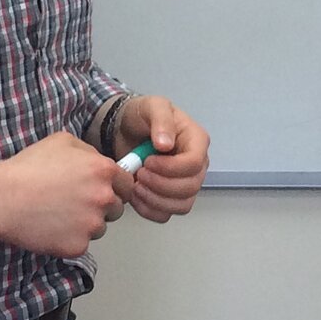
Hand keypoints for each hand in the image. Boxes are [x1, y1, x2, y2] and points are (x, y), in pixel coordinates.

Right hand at [0, 131, 123, 257]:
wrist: (3, 198)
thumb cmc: (28, 169)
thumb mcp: (62, 141)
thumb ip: (88, 151)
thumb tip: (98, 160)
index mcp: (103, 171)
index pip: (128, 184)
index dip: (116, 187)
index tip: (104, 190)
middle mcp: (103, 198)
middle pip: (117, 208)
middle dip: (102, 206)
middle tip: (76, 202)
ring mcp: (92, 224)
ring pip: (100, 227)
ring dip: (86, 223)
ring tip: (60, 214)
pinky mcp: (78, 245)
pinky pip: (81, 243)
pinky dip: (70, 238)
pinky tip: (52, 227)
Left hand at [110, 95, 210, 223]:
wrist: (124, 128)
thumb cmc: (141, 115)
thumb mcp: (151, 106)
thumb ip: (161, 120)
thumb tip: (166, 144)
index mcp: (196, 141)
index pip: (194, 163)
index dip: (171, 168)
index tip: (148, 161)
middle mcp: (196, 165)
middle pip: (190, 187)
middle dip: (160, 185)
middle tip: (139, 173)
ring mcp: (184, 182)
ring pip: (181, 204)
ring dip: (155, 200)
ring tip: (136, 186)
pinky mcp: (170, 197)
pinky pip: (166, 213)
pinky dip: (149, 210)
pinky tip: (136, 196)